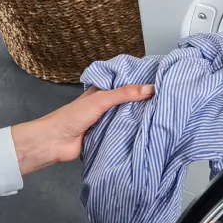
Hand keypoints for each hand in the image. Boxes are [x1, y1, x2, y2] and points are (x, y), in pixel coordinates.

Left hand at [10, 84, 154, 174]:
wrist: (54, 142)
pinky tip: (149, 132)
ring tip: (164, 114)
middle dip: (144, 101)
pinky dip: (134, 133)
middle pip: (130, 101)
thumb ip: (124, 94)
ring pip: (128, 117)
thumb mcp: (100, 100)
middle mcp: (106, 104)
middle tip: (167, 98)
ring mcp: (107, 121)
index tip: (162, 80)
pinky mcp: (108, 136)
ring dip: (140, 118)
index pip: (126, 82)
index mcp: (103, 90)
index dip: (141, 81)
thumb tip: (151, 89)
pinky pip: (124, 132)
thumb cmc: (72, 116)